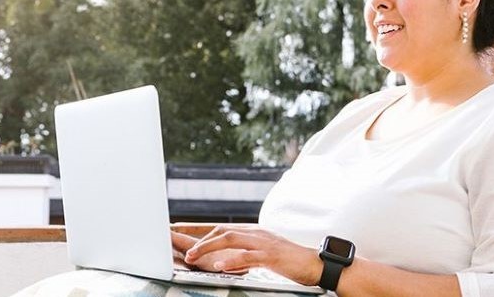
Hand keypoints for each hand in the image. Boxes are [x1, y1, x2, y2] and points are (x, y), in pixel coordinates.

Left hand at [183, 225, 323, 285]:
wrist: (315, 264)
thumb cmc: (289, 262)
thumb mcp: (263, 254)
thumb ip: (245, 254)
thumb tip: (225, 260)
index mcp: (253, 232)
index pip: (220, 227)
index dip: (197, 228)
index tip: (177, 230)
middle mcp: (256, 233)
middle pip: (222, 230)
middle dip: (199, 239)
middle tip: (182, 250)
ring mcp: (264, 243)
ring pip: (230, 239)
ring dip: (208, 247)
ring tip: (193, 256)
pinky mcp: (272, 256)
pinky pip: (248, 257)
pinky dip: (232, 261)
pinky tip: (219, 266)